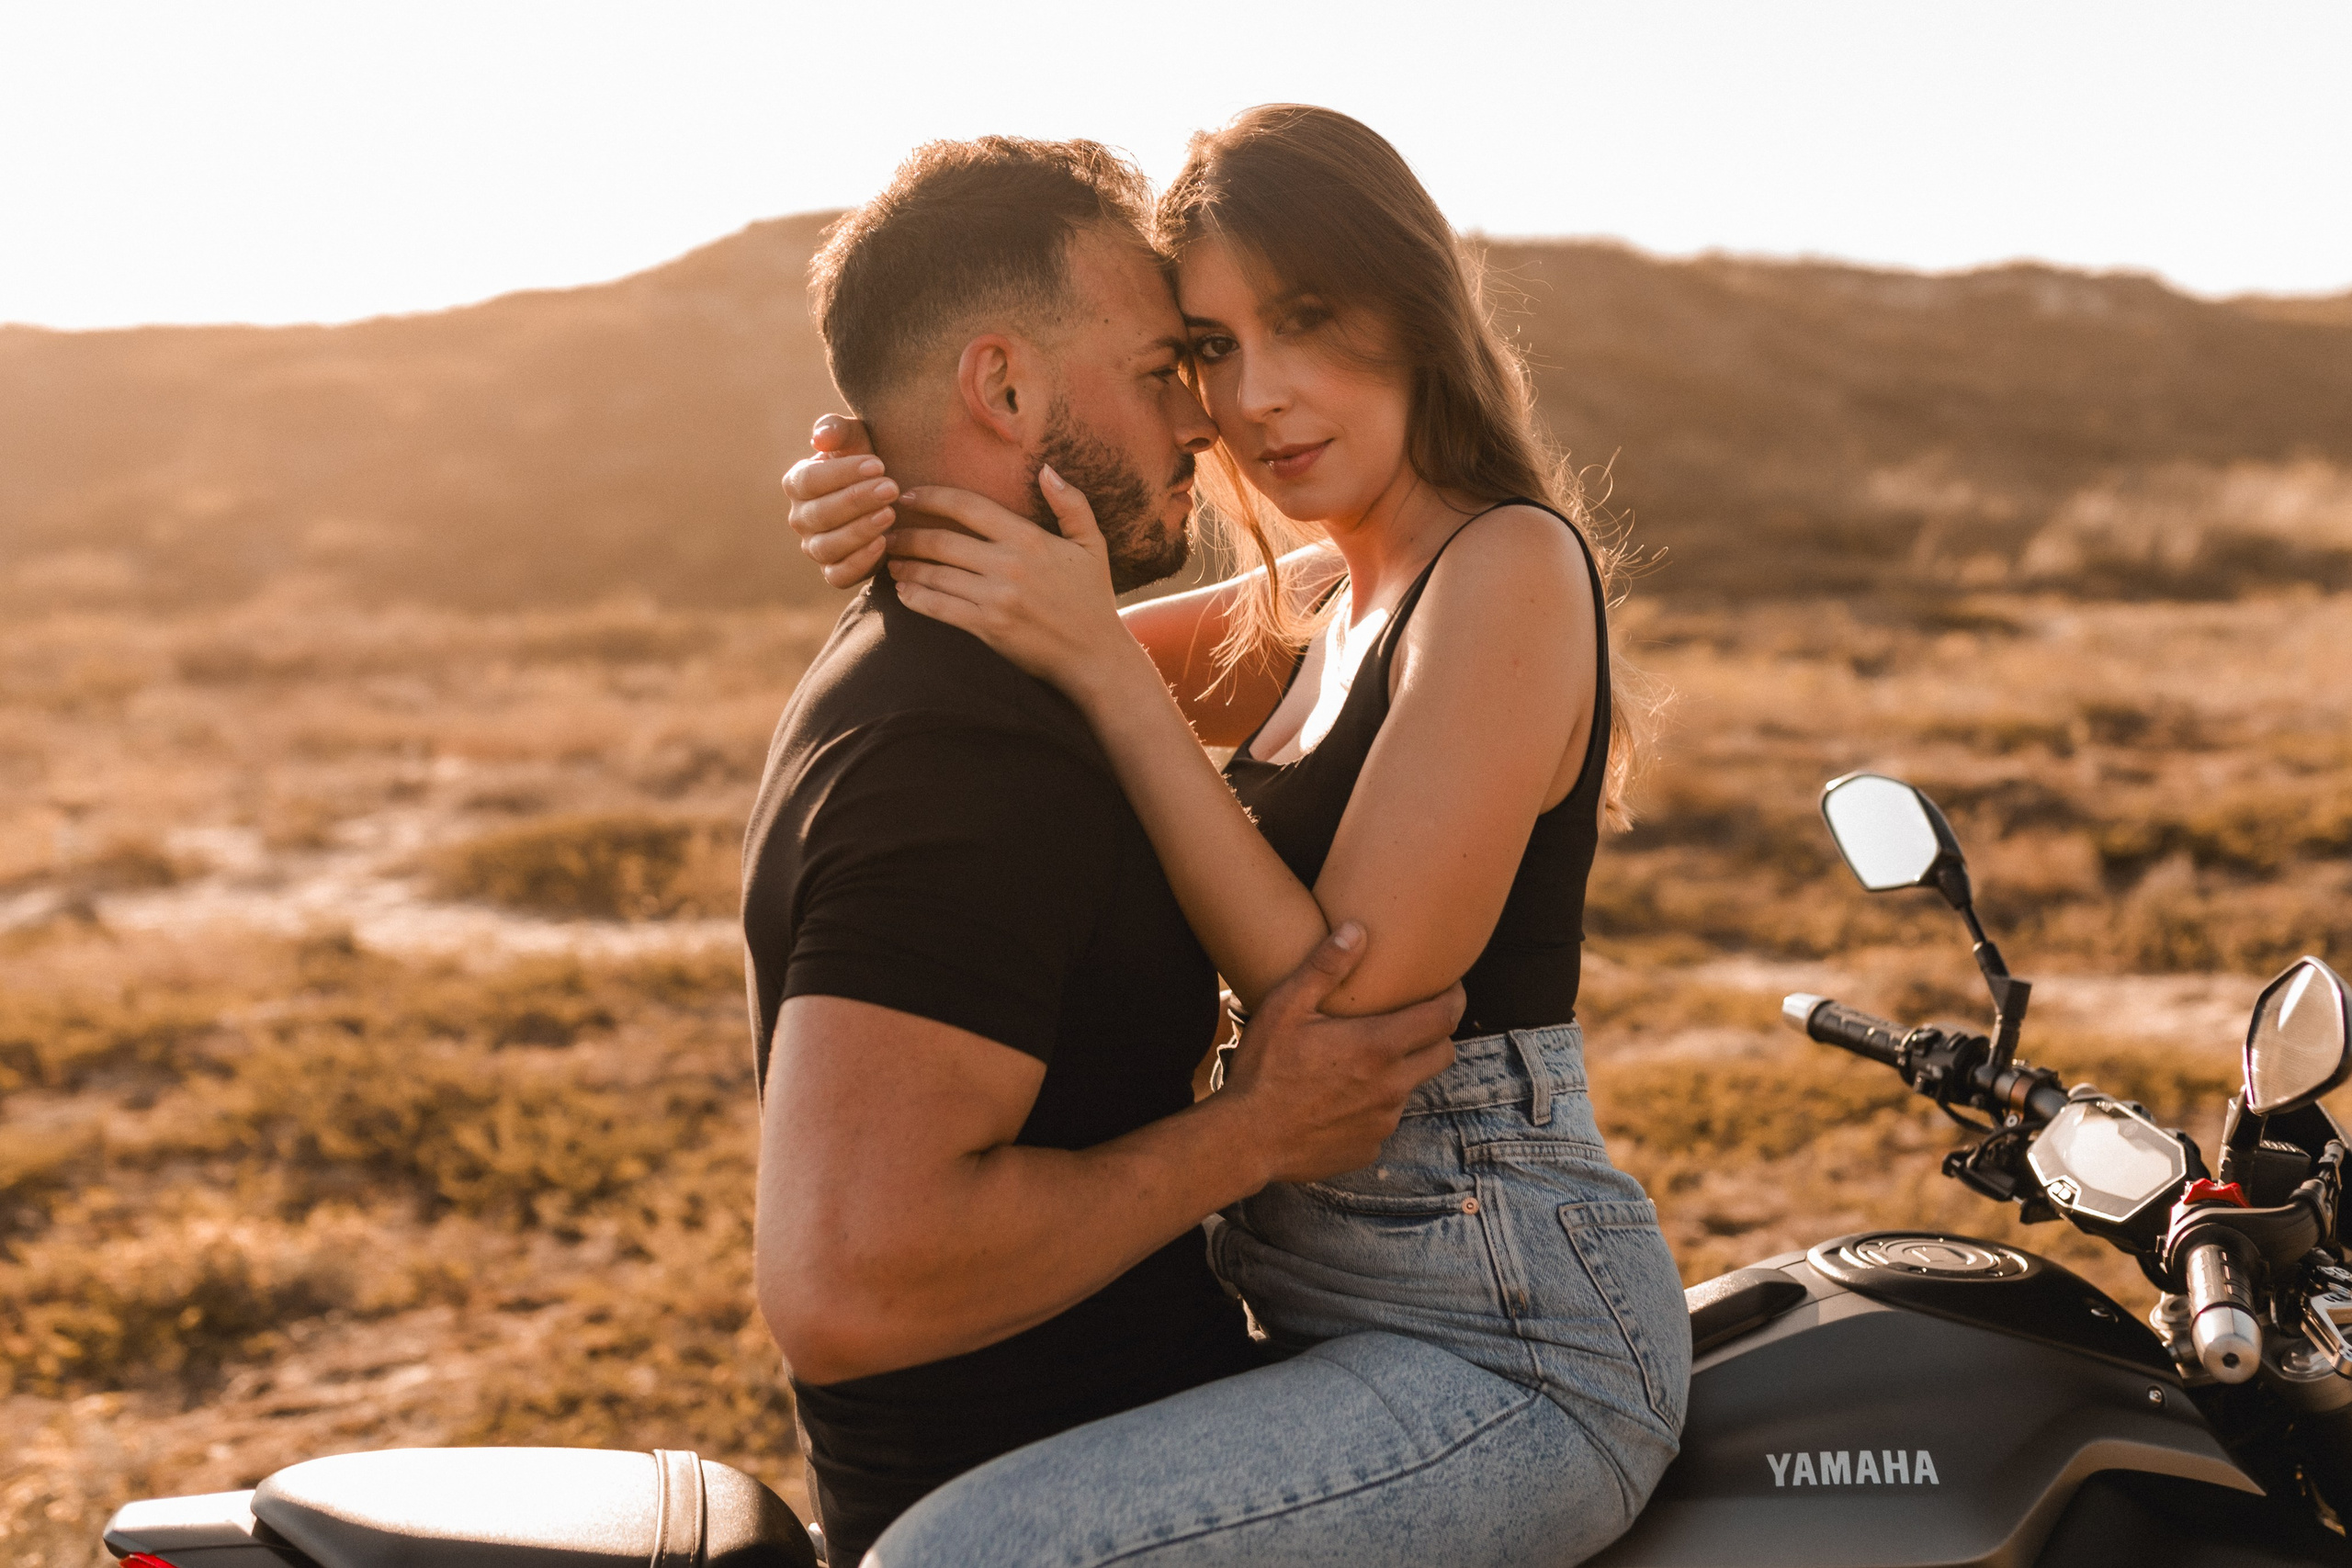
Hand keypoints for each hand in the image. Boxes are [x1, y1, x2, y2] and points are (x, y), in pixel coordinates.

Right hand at [783, 414, 896, 588]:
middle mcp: (801, 518)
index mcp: (798, 483)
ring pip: (827, 546)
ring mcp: (815, 547)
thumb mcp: (857, 438)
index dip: (842, 474)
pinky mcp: (834, 572)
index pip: (809, 481)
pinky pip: (838, 575)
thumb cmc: (868, 463)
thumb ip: (837, 430)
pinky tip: (884, 543)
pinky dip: (859, 562)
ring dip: (859, 530)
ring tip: (890, 513)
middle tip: (891, 488)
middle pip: (820, 514)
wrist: (891, 497)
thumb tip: (819, 439)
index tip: (878, 464)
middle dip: (857, 500)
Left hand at [886, 466, 1136, 698]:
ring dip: (906, 566)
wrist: (1095, 656)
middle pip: (941, 541)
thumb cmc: (1093, 599)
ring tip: (890, 561)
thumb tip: (1046, 470)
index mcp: (1029, 538)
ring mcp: (997, 598)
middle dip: (907, 535)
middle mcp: (1009, 565)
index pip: (968, 506)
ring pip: (935, 574)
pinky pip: (941, 608)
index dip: (931, 497)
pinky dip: (917, 598)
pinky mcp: (989, 627)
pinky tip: (904, 592)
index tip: (907, 496)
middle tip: (887, 532)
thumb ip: (1072, 504)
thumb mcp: (1092, 545)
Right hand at [1215, 923, 1462, 1184]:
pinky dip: (1372, 1106)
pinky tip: (1340, 1098)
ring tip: (1363, 1061)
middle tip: (1413, 1020)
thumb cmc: (1263, 1070)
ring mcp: (1383, 1121)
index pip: (1443, 1018)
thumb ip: (1325, 967)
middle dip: (1437, 1034)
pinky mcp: (1370, 1147)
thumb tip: (1357, 930)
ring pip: (1411, 1088)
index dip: (1454, 998)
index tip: (1450, 987)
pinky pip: (1383, 1120)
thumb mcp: (1286, 1008)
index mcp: (1378, 1047)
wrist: (1245, 1140)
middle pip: (1443, 1054)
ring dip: (1399, 1071)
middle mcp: (1392, 1086)